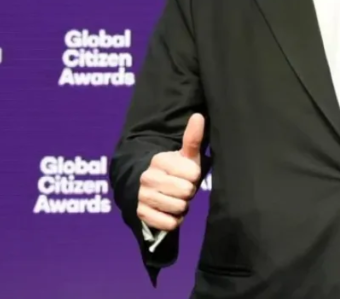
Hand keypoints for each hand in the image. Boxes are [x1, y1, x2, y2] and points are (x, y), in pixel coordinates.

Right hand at [137, 113, 204, 230]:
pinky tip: (169, 212)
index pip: (193, 174)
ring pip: (179, 208)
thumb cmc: (177, 171)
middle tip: (181, 189)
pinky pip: (170, 223)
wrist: (152, 191)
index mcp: (159, 160)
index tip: (187, 175)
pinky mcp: (141, 214)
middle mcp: (147, 177)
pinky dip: (174, 221)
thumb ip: (192, 138)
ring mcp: (142, 195)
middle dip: (189, 193)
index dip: (195, 177)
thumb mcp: (187, 155)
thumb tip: (198, 116)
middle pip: (186, 192)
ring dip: (182, 207)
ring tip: (175, 199)